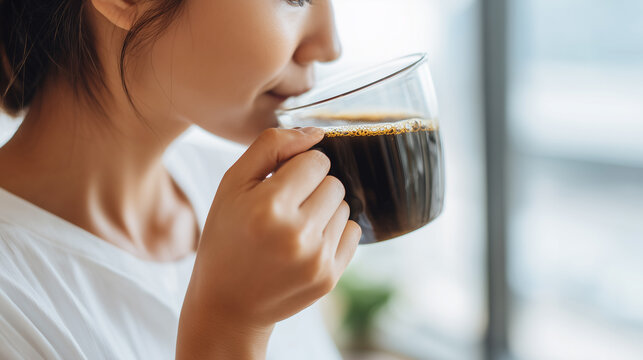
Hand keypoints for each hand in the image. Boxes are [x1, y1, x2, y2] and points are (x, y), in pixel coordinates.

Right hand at [176, 127, 360, 358]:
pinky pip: (352, 232)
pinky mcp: (330, 277)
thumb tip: (316, 132)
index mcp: (269, 206)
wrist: (227, 303)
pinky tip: (306, 244)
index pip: (316, 160)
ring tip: (293, 227)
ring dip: (323, 210)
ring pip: (344, 206)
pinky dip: (333, 232)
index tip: (279, 183)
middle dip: (312, 188)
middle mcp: (297, 234)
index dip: (297, 167)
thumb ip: (271, 147)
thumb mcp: (232, 184)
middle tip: (285, 207)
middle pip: (334, 183)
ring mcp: (316, 259)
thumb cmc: (227, 236)